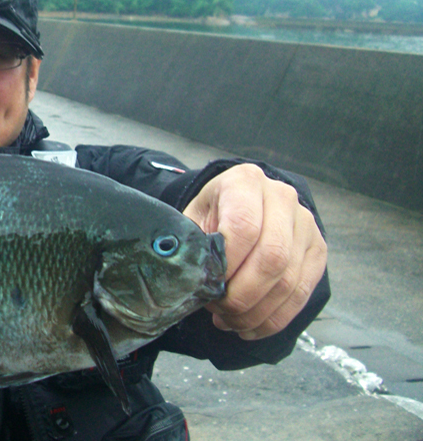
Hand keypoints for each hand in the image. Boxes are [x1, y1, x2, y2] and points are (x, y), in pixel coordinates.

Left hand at [182, 164, 326, 339]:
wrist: (240, 204)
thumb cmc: (212, 214)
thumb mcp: (193, 218)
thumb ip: (193, 245)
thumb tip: (192, 282)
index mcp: (245, 182)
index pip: (244, 227)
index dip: (228, 264)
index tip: (210, 286)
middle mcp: (282, 197)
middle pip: (272, 257)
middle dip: (243, 295)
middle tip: (220, 311)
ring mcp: (305, 224)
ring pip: (289, 281)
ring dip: (257, 311)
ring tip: (230, 321)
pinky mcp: (317, 250)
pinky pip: (302, 293)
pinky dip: (274, 318)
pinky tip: (250, 326)